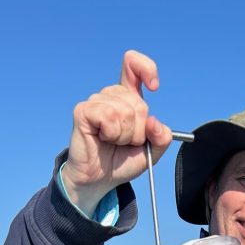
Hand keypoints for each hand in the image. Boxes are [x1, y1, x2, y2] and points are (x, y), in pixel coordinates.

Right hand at [62, 50, 172, 214]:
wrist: (100, 180)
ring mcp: (96, 102)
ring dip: (125, 135)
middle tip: (126, 142)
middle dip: (138, 131)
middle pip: (138, 103)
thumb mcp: (151, 152)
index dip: (146, 68)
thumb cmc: (122, 162)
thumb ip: (161, 138)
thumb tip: (154, 123)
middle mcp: (111, 95)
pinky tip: (102, 139)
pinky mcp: (83, 111)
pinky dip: (112, 133)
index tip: (154, 86)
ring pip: (124, 112)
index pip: (132, 65)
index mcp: (127, 98)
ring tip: (113, 143)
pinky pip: (109, 117)